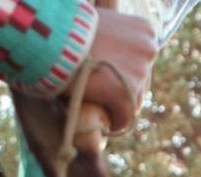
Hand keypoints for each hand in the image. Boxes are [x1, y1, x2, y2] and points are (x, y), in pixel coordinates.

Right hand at [74, 8, 157, 152]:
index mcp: (145, 30)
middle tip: (102, 94)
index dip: (123, 71)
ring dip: (116, 104)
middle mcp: (148, 49)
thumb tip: (113, 58)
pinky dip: (114, 122)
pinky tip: (103, 124)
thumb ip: (112, 42)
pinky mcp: (125, 93)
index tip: (107, 77)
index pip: (142, 60)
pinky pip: (124, 117)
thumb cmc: (66, 30)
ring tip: (97, 105)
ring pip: (134, 100)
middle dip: (123, 89)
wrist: (52, 37)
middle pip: (141, 81)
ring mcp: (139, 72)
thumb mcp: (97, 28)